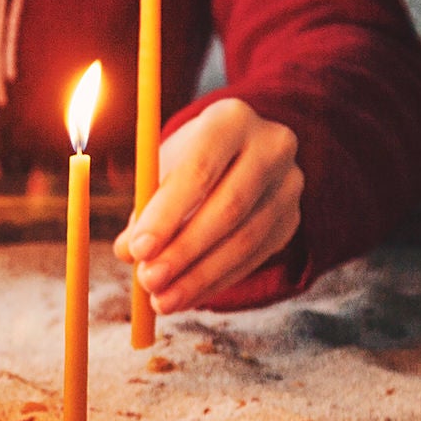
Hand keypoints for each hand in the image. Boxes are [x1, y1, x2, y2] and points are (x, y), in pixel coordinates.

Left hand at [113, 98, 303, 312]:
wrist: (239, 151)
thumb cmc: (188, 158)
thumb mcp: (163, 165)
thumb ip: (145, 203)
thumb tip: (127, 252)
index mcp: (230, 120)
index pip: (200, 171)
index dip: (166, 214)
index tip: (137, 250)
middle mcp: (271, 147)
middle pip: (228, 208)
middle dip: (184, 251)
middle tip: (148, 281)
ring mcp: (289, 185)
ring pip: (245, 239)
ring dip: (199, 276)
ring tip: (161, 299)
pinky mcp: (292, 218)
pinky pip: (254, 258)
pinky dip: (216, 281)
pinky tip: (186, 296)